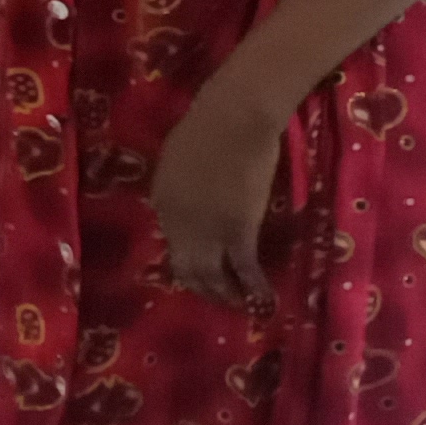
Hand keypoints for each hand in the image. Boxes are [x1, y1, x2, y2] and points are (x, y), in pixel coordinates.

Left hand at [152, 91, 284, 309]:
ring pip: (211, 275)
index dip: (189, 259)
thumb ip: (180, 186)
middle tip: (219, 299)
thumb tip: (190, 201)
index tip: (202, 269)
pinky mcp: (237, 231)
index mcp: (161, 201)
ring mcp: (206, 230)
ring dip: (225, 295)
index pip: (173, 242)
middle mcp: (177, 223)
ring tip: (239, 306)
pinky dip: (254, 288)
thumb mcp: (178, 158)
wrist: (234, 118)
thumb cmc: (210, 125)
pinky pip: (243, 268)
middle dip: (203, 288)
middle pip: (187, 268)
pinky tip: (264, 301)